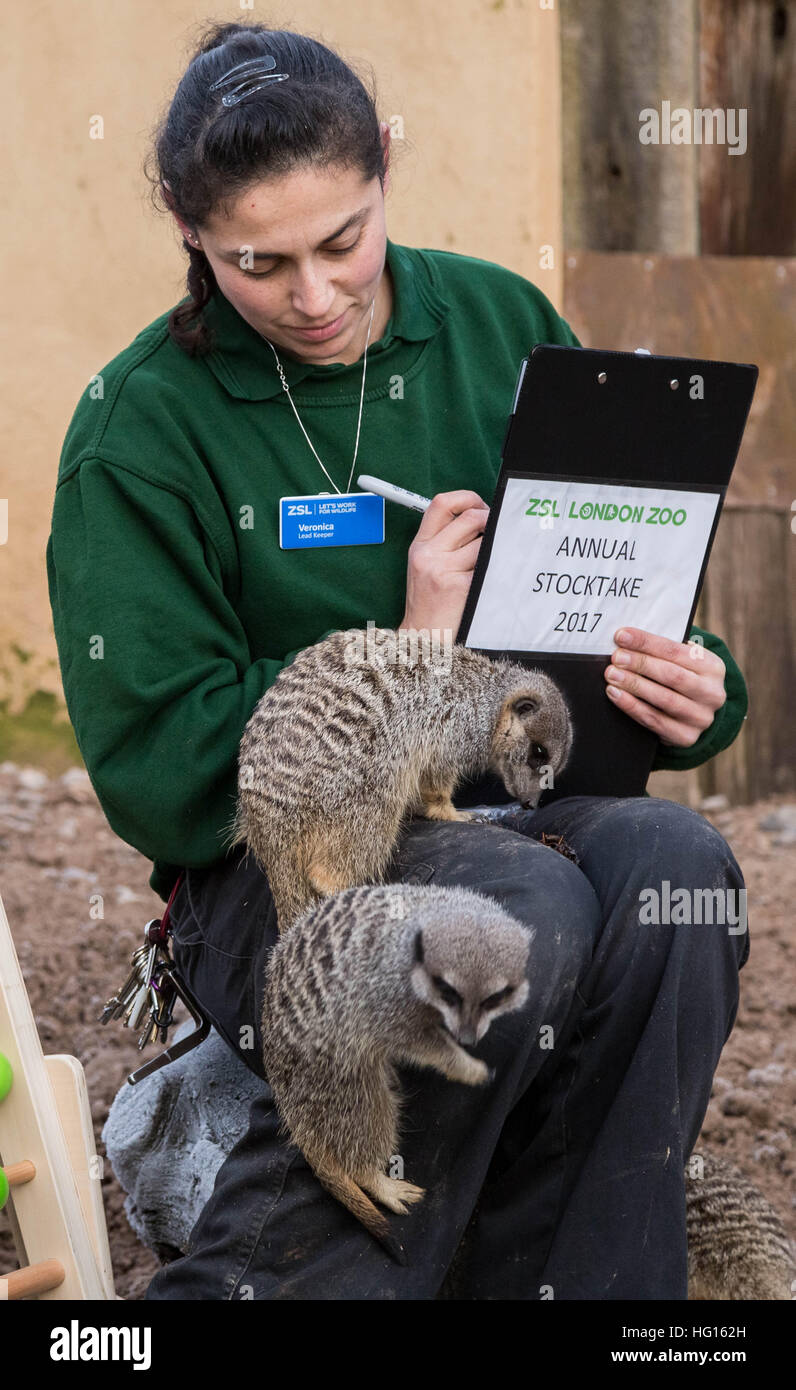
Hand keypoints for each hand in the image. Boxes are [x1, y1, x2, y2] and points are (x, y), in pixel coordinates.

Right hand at [399, 489, 489, 640]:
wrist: (424, 638)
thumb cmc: (430, 603)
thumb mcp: (425, 566)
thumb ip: (445, 541)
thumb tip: (481, 517)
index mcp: (420, 545)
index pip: (441, 504)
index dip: (466, 498)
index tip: (479, 506)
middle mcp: (429, 554)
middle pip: (471, 517)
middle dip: (490, 522)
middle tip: (496, 534)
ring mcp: (444, 570)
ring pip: (485, 542)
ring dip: (494, 550)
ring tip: (489, 564)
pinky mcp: (462, 586)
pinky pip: (490, 565)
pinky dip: (496, 569)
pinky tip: (490, 580)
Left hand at [604, 627, 726, 747]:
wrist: (695, 715)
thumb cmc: (681, 679)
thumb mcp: (682, 663)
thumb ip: (661, 651)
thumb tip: (626, 639)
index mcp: (712, 667)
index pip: (676, 651)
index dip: (646, 643)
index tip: (622, 636)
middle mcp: (712, 693)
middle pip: (672, 675)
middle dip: (640, 664)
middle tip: (616, 658)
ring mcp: (701, 717)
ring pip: (664, 699)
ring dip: (634, 685)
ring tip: (612, 675)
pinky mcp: (686, 737)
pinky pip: (654, 720)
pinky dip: (632, 706)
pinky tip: (616, 695)